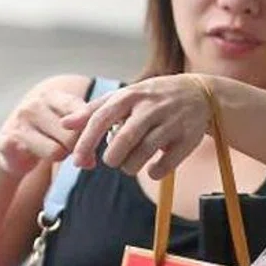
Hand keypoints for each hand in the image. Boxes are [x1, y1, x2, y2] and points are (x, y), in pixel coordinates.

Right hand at [0, 89, 87, 177]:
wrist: (12, 147)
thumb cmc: (50, 133)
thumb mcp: (70, 126)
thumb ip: (85, 136)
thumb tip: (89, 162)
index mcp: (52, 97)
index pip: (82, 112)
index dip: (90, 130)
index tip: (94, 138)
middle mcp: (33, 106)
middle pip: (72, 137)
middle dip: (75, 148)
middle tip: (68, 147)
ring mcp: (17, 123)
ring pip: (56, 152)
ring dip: (58, 156)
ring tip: (51, 150)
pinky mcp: (3, 142)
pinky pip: (24, 154)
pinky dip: (25, 159)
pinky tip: (23, 154)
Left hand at [61, 74, 210, 178]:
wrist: (201, 94)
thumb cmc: (155, 97)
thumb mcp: (127, 95)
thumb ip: (95, 109)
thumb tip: (64, 124)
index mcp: (132, 95)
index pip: (101, 118)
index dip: (87, 143)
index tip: (79, 161)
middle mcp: (152, 107)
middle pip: (123, 140)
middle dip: (112, 158)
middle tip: (112, 160)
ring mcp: (172, 122)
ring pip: (143, 155)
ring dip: (130, 167)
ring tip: (130, 164)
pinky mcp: (188, 139)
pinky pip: (164, 166)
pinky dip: (153, 172)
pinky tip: (152, 167)